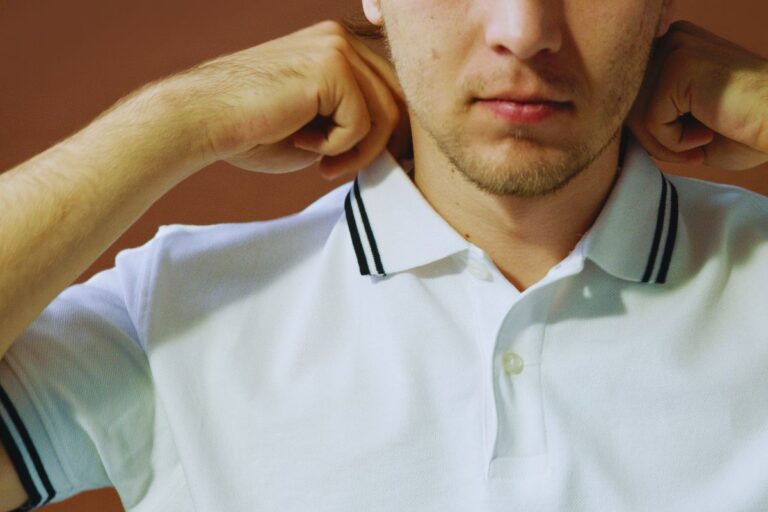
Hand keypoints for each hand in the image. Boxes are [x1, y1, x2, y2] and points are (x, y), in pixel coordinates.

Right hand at [163, 20, 410, 179]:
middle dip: (380, 146)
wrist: (205, 120)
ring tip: (323, 164)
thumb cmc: (254, 130)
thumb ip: (357, 124)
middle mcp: (342, 39)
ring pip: (386, 114)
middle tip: (343, 169)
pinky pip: (363, 122)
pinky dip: (339, 146)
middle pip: (398, 100)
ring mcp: (338, 47)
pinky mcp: (332, 65)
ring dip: (358, 152)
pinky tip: (303, 145)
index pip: (392, 90)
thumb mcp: (320, 126)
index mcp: (339, 48)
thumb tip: (399, 145)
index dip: (391, 133)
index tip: (366, 163)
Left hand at [627, 20, 767, 169]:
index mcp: (672, 47)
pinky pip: (650, 121)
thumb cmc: (745, 129)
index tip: (691, 139)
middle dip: (655, 140)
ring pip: (635, 116)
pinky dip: (675, 142)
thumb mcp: (684, 120)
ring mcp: (675, 49)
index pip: (630, 97)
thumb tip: (607, 126)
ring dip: (665, 144)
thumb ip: (648, 115)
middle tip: (695, 147)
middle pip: (628, 105)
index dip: (653, 131)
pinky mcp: (679, 66)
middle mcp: (671, 40)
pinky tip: (707, 133)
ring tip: (702, 140)